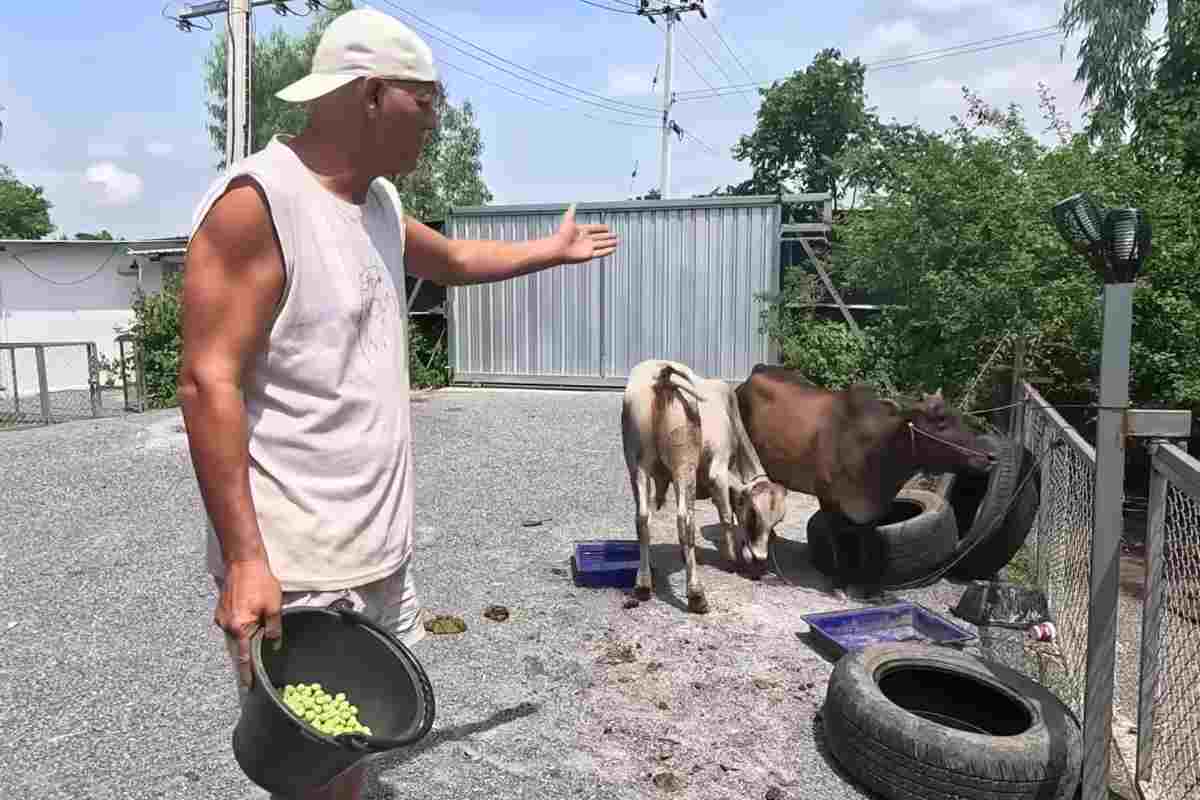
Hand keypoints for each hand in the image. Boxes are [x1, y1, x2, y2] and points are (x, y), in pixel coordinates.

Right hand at [215, 559, 282, 689]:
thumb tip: (274, 645)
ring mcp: (221, 618)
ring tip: (252, 651)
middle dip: (245, 661)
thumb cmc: (260, 583)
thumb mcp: (273, 607)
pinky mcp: (220, 611)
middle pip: (236, 650)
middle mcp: (226, 626)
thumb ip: (273, 629)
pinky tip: (248, 628)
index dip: (246, 674)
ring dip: (242, 645)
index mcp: (239, 628)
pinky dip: (239, 632)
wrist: (243, 562)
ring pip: (233, 639)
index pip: (244, 658)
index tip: (248, 687)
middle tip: (252, 673)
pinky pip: (230, 628)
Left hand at [554, 204, 618, 263]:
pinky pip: (600, 253)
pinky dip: (607, 251)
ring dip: (610, 243)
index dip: (601, 228)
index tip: (608, 227)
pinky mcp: (589, 254)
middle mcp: (585, 239)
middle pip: (600, 237)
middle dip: (608, 236)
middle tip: (616, 234)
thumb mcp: (568, 221)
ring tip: (618, 241)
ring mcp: (587, 247)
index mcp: (582, 231)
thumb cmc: (561, 235)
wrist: (559, 248)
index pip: (594, 228)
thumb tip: (572, 204)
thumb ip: (571, 213)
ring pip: (602, 244)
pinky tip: (613, 249)